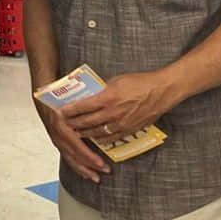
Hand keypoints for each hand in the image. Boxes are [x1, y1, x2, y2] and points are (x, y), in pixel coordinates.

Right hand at [36, 102, 109, 182]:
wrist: (42, 99)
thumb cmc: (58, 98)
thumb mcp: (70, 99)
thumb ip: (83, 106)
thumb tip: (103, 106)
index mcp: (60, 124)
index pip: (76, 145)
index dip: (88, 156)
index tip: (101, 163)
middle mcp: (57, 134)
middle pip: (73, 154)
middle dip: (89, 165)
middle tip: (104, 171)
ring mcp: (56, 139)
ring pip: (70, 158)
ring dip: (83, 169)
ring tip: (95, 177)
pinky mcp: (58, 142)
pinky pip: (67, 156)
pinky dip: (76, 165)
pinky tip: (85, 172)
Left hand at [58, 71, 175, 142]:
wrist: (161, 91)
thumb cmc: (140, 82)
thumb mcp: (116, 80)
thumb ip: (102, 90)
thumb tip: (90, 94)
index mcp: (107, 98)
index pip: (82, 106)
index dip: (69, 111)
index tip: (59, 112)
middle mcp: (113, 112)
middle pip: (87, 121)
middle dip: (73, 124)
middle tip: (64, 125)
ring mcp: (121, 123)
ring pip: (98, 132)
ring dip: (85, 133)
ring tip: (75, 133)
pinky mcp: (130, 130)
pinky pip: (112, 138)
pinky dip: (101, 139)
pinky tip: (95, 139)